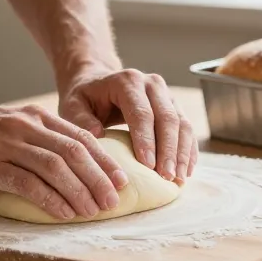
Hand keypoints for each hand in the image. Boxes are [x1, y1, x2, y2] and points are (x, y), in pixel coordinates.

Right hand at [0, 104, 129, 219]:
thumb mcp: (8, 125)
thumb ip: (36, 138)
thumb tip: (71, 165)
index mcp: (33, 116)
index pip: (80, 137)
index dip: (104, 161)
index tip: (121, 181)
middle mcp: (23, 126)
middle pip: (74, 152)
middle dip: (99, 179)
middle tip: (113, 201)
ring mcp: (5, 145)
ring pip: (55, 167)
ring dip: (79, 192)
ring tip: (93, 211)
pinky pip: (27, 184)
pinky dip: (50, 200)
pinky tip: (63, 212)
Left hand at [59, 68, 197, 183]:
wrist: (97, 82)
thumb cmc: (84, 98)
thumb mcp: (73, 106)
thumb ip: (81, 120)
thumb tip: (99, 136)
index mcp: (127, 81)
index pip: (141, 112)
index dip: (147, 140)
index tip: (148, 166)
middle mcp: (152, 84)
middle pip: (167, 118)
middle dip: (169, 150)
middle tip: (167, 177)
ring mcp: (166, 94)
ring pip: (182, 123)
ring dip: (182, 153)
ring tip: (178, 179)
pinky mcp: (174, 106)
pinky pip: (187, 128)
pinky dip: (188, 150)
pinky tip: (186, 170)